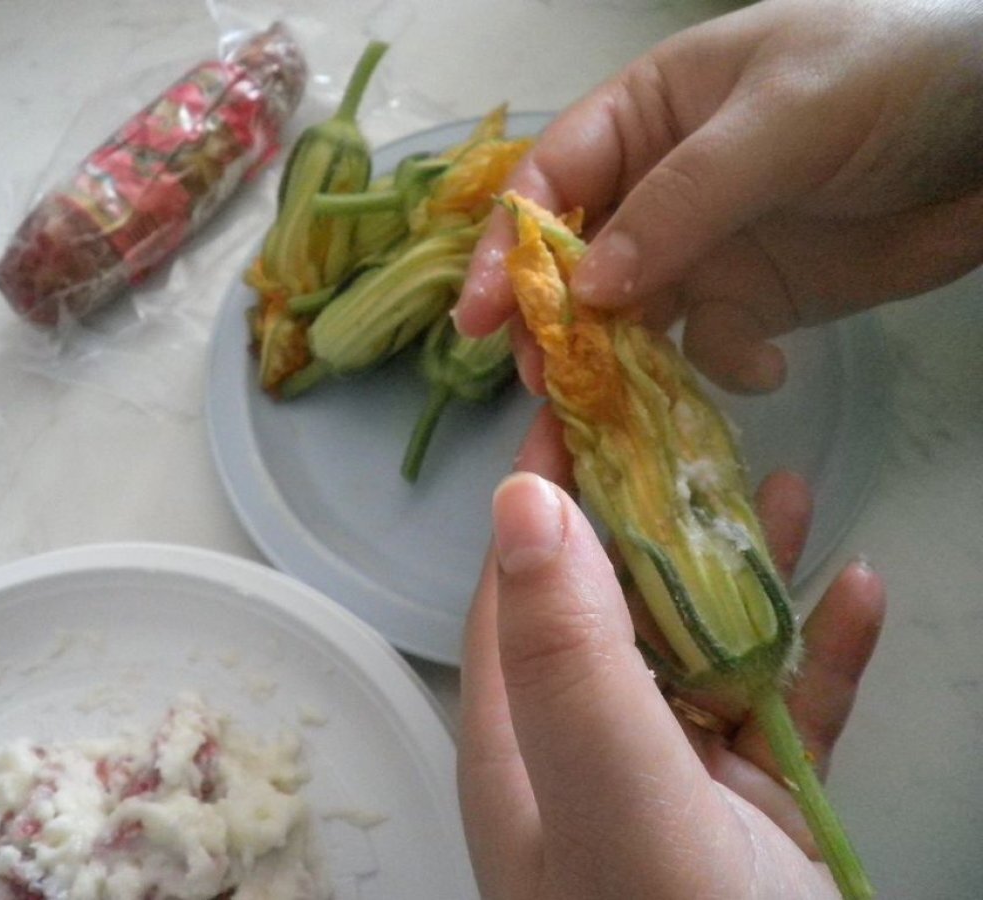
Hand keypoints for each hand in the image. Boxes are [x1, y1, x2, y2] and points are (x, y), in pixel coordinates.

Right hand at [455, 0, 982, 393]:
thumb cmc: (892, 76)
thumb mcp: (782, 119)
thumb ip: (683, 199)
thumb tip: (589, 288)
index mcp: (646, 115)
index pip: (551, 181)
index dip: (506, 246)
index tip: (481, 315)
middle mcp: (658, 185)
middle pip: (575, 262)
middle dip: (553, 320)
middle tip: (545, 379)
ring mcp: (704, 246)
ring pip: (632, 317)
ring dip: (623, 362)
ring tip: (619, 407)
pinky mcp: (754, 298)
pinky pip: (709, 347)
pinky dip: (725, 367)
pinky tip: (765, 366)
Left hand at [457, 437, 885, 898]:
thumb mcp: (608, 789)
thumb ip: (568, 656)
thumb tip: (520, 499)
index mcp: (522, 743)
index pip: (517, 588)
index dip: (541, 493)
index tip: (577, 401)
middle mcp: (584, 754)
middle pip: (615, 609)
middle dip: (658, 519)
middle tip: (706, 435)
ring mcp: (672, 785)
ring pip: (705, 651)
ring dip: (746, 574)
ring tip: (792, 491)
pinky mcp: (753, 816)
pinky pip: (784, 713)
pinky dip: (817, 656)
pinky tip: (857, 594)